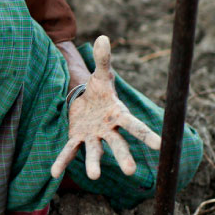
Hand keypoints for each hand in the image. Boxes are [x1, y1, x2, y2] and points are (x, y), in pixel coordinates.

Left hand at [50, 36, 161, 179]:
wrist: (85, 100)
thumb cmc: (99, 90)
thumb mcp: (100, 75)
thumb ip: (103, 60)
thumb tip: (103, 38)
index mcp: (118, 114)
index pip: (135, 125)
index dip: (147, 135)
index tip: (161, 146)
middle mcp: (108, 130)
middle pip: (118, 145)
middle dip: (124, 157)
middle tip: (130, 172)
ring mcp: (93, 136)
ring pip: (95, 152)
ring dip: (94, 164)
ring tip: (93, 177)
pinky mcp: (77, 138)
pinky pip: (69, 151)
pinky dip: (62, 162)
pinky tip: (53, 173)